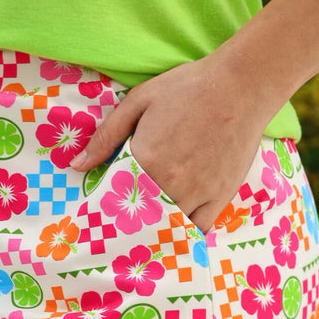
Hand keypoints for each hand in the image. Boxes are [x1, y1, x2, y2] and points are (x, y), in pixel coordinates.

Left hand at [71, 53, 269, 232]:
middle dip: (130, 221)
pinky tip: (176, 228)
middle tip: (123, 223)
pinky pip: (198, 228)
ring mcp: (197, 193)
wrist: (241, 85)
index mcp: (145, 160)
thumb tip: (77, 166)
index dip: (108, 205)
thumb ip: (106, 136)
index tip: (103, 210)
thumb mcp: (138, 101)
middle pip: (140, 216)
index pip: (116, 197)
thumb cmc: (188, 88)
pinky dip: (186, 232)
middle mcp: (169, 182)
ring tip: (146, 229)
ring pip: (168, 225)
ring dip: (156, 227)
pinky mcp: (220, 197)